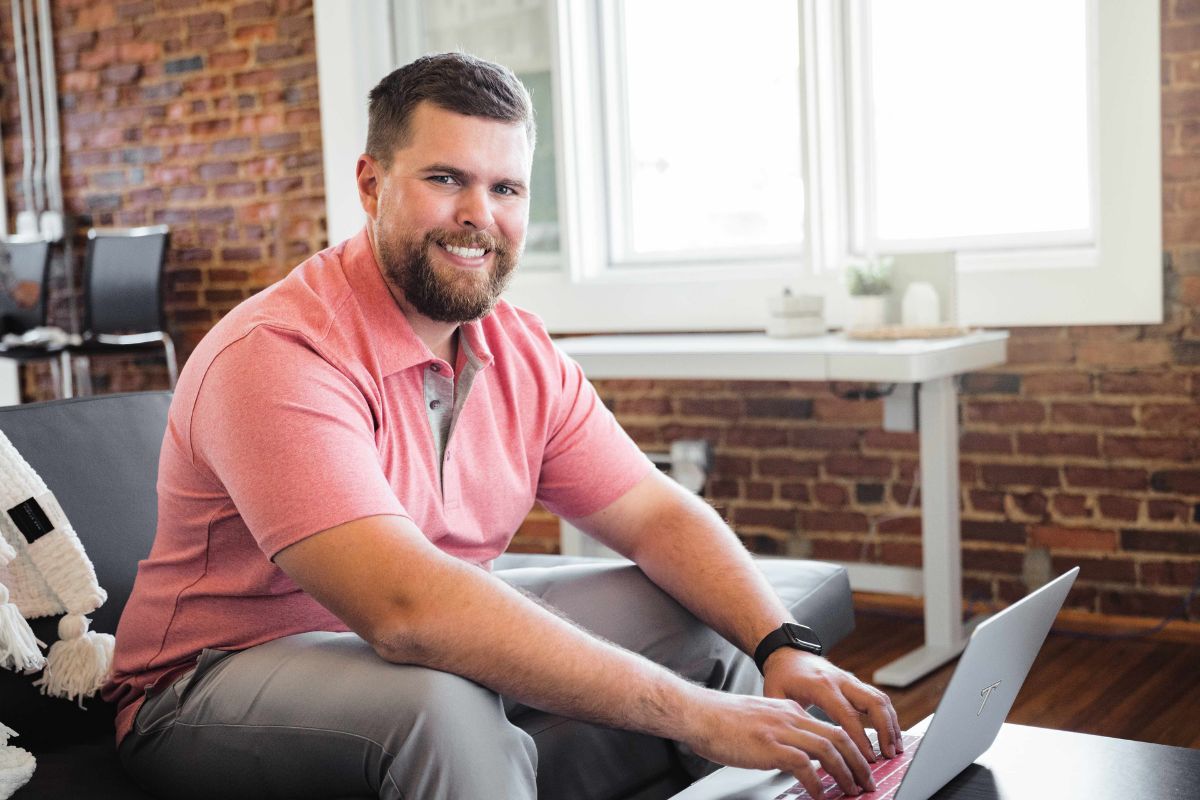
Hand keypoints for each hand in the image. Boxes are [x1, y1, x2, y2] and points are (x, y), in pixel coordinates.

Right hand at [680, 687, 874, 798]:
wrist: (699, 713)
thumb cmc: (720, 720)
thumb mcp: (758, 720)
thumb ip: (778, 733)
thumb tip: (792, 756)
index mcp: (789, 710)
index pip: (830, 728)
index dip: (850, 748)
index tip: (859, 765)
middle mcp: (790, 717)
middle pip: (838, 736)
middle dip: (858, 761)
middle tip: (866, 781)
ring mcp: (781, 730)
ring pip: (828, 749)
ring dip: (845, 772)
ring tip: (852, 790)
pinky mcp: (769, 745)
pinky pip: (804, 764)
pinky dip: (817, 781)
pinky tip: (820, 794)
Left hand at [762, 648, 902, 763]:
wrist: (786, 651)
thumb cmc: (781, 675)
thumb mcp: (775, 696)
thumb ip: (787, 720)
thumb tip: (794, 748)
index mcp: (821, 686)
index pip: (848, 715)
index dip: (861, 738)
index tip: (869, 758)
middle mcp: (840, 681)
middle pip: (873, 703)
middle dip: (885, 730)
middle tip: (888, 754)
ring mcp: (849, 680)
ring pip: (880, 699)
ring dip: (891, 723)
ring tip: (895, 747)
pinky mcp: (854, 683)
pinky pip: (877, 697)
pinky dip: (888, 715)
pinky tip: (891, 733)